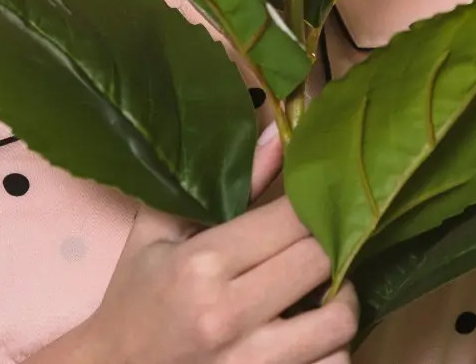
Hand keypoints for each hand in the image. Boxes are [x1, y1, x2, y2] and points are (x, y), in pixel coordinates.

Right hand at [64, 124, 358, 363]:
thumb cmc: (135, 297)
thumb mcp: (162, 231)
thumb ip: (227, 182)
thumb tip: (279, 134)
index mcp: (202, 265)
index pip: (293, 219)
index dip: (313, 205)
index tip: (314, 202)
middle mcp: (229, 316)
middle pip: (322, 262)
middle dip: (329, 247)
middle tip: (319, 242)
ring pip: (339, 322)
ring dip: (340, 301)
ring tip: (322, 291)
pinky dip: (332, 349)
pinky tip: (311, 335)